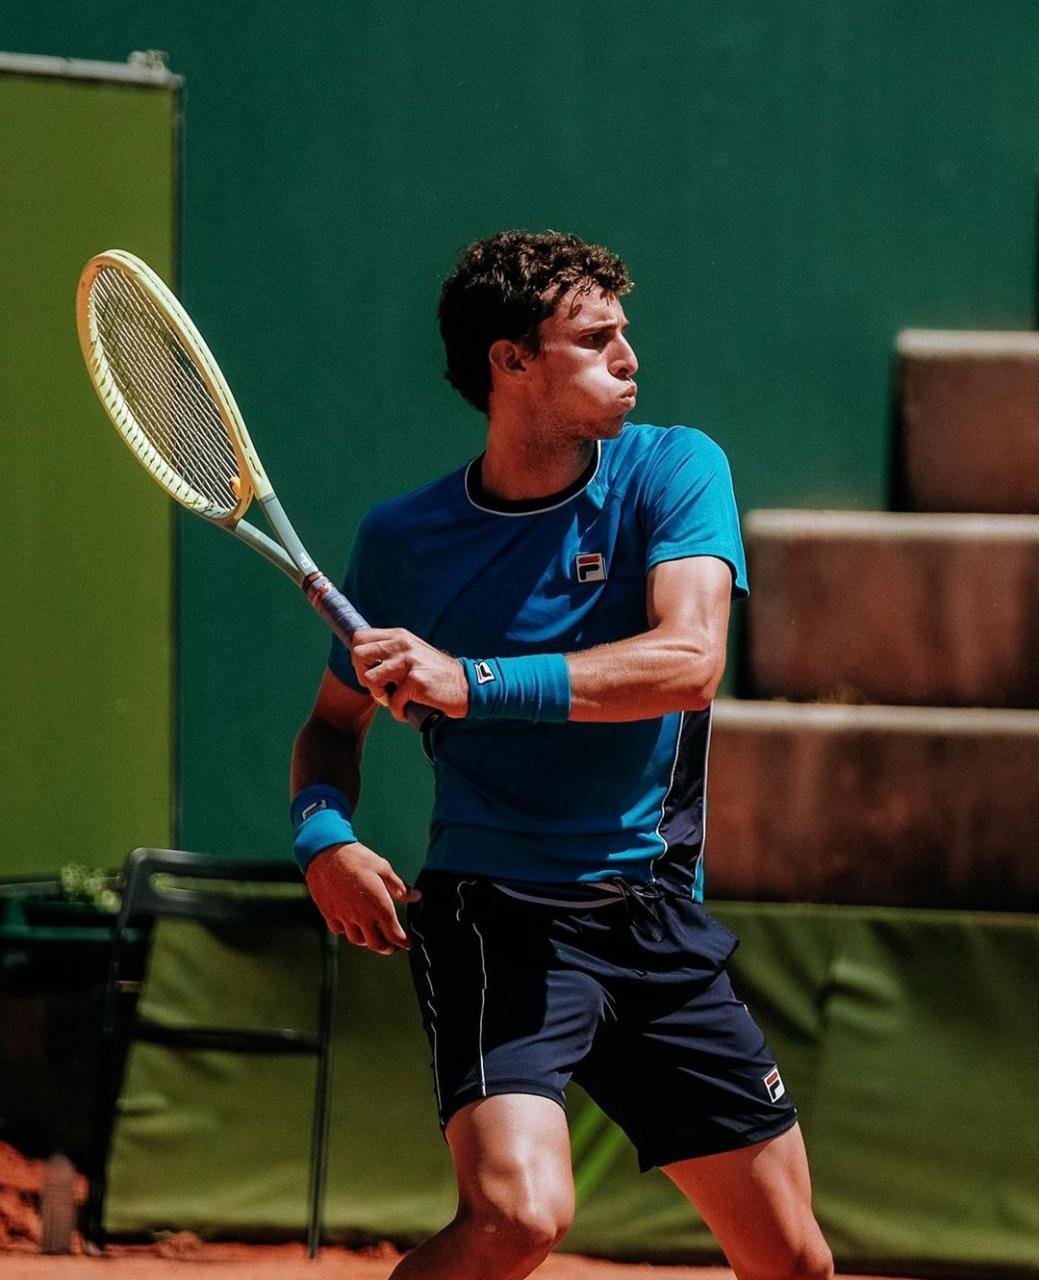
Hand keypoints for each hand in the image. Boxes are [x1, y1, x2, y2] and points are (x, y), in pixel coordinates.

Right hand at [304, 842, 420, 954]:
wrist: (326, 853)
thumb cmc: (356, 858)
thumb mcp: (383, 868)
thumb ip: (399, 886)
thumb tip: (416, 895)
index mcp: (379, 906)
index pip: (394, 934)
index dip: (403, 942)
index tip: (408, 943)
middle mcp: (362, 916)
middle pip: (376, 944)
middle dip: (387, 947)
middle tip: (392, 945)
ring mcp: (344, 916)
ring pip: (357, 940)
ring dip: (367, 941)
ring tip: (372, 936)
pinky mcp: (329, 913)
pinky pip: (339, 930)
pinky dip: (347, 931)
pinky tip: (350, 925)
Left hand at [351, 627, 468, 721]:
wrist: (467, 686)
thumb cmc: (436, 674)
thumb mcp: (413, 653)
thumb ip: (391, 652)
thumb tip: (362, 662)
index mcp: (399, 636)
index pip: (360, 637)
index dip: (359, 659)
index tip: (371, 671)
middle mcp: (402, 644)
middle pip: (358, 654)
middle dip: (363, 676)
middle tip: (380, 687)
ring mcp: (408, 662)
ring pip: (369, 679)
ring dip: (379, 695)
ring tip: (394, 699)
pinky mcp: (415, 682)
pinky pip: (392, 702)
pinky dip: (399, 712)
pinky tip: (410, 708)